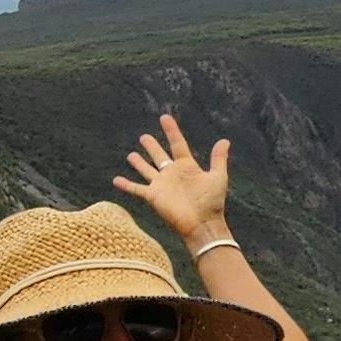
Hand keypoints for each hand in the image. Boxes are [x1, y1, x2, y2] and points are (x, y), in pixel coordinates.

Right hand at [116, 110, 232, 252]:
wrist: (202, 223)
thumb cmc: (212, 202)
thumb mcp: (218, 177)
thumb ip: (218, 159)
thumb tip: (225, 140)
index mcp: (187, 167)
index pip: (177, 144)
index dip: (171, 131)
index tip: (164, 118)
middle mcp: (172, 174)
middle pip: (159, 156)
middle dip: (151, 147)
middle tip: (143, 137)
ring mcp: (161, 185)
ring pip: (147, 170)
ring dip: (138, 163)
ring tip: (130, 155)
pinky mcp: (153, 196)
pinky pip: (136, 189)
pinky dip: (126, 185)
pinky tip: (116, 180)